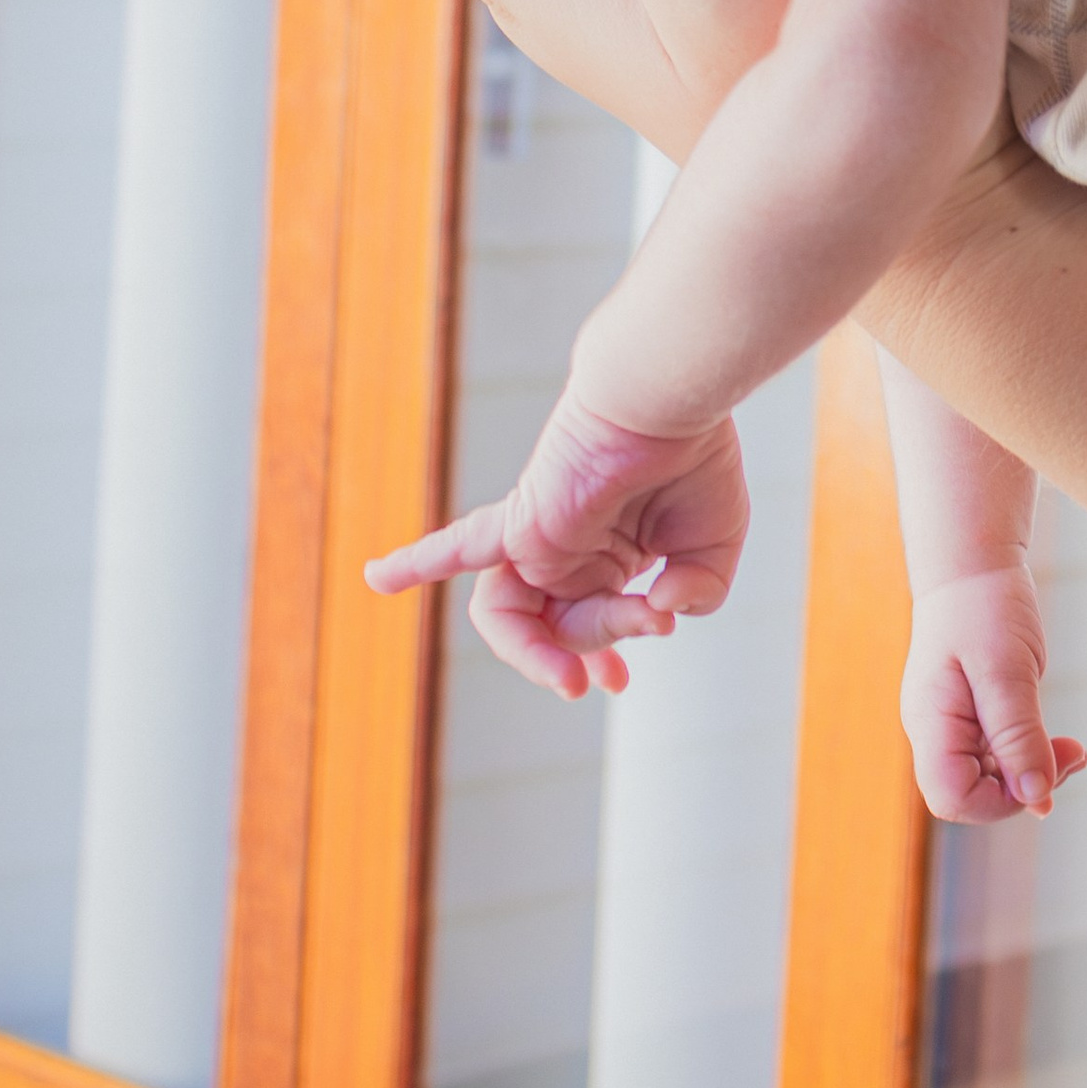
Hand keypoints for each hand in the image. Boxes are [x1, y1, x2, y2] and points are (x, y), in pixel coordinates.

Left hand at [367, 388, 749, 698]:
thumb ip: (699, 593)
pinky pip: (462, 548)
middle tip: (624, 663)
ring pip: (508, 617)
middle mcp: (564, 553)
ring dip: (534, 655)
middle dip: (596, 651)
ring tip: (572, 678)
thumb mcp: (712, 549)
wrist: (667, 404)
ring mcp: (537, 539)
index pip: (585, 627)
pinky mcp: (520, 524)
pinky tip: (375, 579)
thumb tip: (662, 616)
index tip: (617, 684)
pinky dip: (418, 562)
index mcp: (605, 560)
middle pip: (558, 629)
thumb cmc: (692, 460)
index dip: (601, 659)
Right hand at [900, 567, 1086, 821]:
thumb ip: (1018, 735)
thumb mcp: (1007, 669)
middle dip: (1024, 789)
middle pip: (971, 797)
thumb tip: (1036, 799)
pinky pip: (999, 758)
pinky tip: (1059, 742)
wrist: (973, 565)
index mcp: (931, 723)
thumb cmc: (983, 606)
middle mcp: (936, 733)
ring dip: (1034, 773)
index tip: (1045, 775)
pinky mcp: (974, 719)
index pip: (952, 798)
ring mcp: (953, 727)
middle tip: (1075, 756)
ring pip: (989, 781)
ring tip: (1075, 750)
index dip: (1000, 803)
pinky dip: (1031, 756)